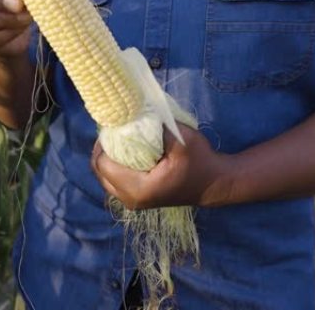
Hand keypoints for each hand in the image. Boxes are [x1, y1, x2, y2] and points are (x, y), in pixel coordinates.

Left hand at [91, 124, 234, 209]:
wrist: (214, 183)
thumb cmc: (200, 160)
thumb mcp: (181, 140)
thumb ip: (155, 128)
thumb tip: (132, 112)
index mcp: (139, 188)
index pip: (103, 165)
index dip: (102, 144)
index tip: (111, 127)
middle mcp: (131, 199)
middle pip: (99, 173)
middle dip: (102, 151)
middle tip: (110, 132)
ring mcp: (133, 201)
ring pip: (105, 178)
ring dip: (107, 159)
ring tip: (116, 140)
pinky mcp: (137, 199)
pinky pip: (114, 181)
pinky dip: (115, 166)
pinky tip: (124, 152)